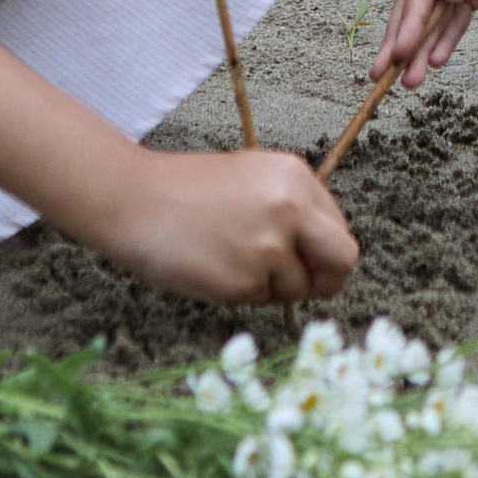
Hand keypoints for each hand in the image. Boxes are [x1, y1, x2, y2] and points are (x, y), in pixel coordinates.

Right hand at [105, 146, 360, 305]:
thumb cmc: (187, 192)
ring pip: (297, 289)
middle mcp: (291, 208)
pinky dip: (241, 293)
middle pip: (342, 260)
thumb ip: (291, 209)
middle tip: (307, 288)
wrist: (134, 200)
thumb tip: (320, 254)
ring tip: (230, 259)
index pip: (338, 228)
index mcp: (295, 177)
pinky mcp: (245, 280)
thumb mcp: (251, 180)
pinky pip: (260, 300)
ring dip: (271, 287)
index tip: (308, 262)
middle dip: (327, 280)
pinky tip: (213, 267)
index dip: (324, 251)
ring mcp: (269, 246)